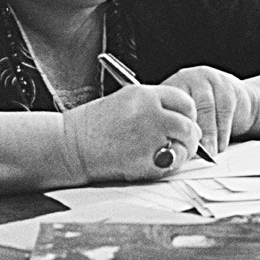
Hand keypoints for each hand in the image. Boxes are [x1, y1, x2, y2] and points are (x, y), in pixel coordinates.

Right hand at [61, 85, 201, 181]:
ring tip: (169, 153)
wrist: (70, 145)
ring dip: (182, 151)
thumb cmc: (93, 126)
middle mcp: (150, 113)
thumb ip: (153, 105)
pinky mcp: (145, 160)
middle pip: (188, 124)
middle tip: (182, 142)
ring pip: (185, 145)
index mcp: (144, 94)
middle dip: (189, 135)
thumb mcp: (125, 101)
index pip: (184, 100)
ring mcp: (149, 137)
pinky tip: (154, 162)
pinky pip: (171, 164)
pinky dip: (168, 165)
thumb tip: (180, 118)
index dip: (187, 114)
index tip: (183, 121)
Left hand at [162, 66, 256, 154]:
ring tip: (210, 152)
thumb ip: (177, 131)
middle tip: (194, 153)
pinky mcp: (226, 84)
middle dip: (191, 133)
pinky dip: (223, 130)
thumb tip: (173, 154)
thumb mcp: (185, 120)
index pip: (165, 107)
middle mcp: (184, 78)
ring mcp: (206, 79)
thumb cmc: (202, 116)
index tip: (175, 150)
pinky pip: (224, 108)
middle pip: (185, 106)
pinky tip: (221, 144)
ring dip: (209, 134)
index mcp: (168, 88)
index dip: (171, 129)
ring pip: (206, 107)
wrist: (234, 101)